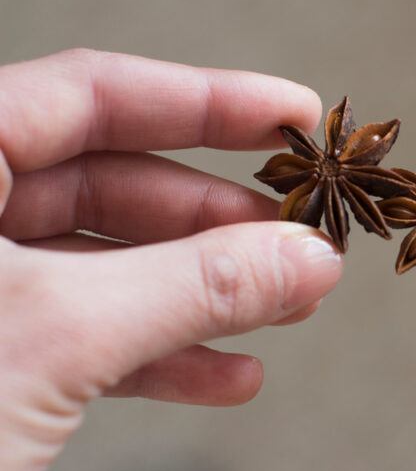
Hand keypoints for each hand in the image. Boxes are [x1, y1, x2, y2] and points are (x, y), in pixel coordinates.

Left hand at [0, 49, 341, 470]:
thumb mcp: (55, 336)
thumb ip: (195, 286)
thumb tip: (304, 257)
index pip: (93, 95)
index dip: (208, 102)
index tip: (290, 114)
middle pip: (112, 184)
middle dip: (219, 217)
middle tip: (297, 235)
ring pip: (110, 267)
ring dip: (207, 292)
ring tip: (286, 304)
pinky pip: (91, 338)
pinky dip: (165, 357)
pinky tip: (228, 374)